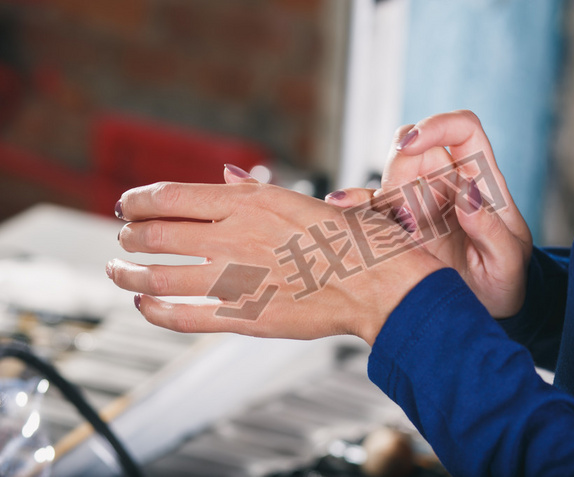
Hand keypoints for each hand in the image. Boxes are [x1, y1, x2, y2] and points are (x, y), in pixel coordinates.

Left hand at [107, 170, 443, 344]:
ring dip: (128, 274)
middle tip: (123, 238)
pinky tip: (143, 308)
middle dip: (130, 235)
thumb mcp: (307, 199)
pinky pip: (183, 317)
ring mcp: (237, 280)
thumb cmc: (356, 240)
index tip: (126, 204)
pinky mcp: (245, 318)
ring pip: (158, 278)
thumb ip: (257, 190)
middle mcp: (235, 237)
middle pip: (156, 234)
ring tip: (116, 272)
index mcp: (251, 202)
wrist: (384, 285)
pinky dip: (154, 312)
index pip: (171, 195)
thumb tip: (224, 175)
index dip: (138, 199)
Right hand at [325, 110, 531, 317]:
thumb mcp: (509, 260)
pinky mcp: (401, 229)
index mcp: (482, 181)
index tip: (412, 143)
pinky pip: (372, 209)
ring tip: (381, 222)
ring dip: (378, 191)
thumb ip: (490, 228)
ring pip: (390, 177)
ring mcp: (421, 206)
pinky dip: (353, 206)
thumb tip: (467, 192)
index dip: (437, 125)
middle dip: (401, 164)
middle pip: (416, 148)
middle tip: (403, 208)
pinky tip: (338, 208)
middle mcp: (448, 186)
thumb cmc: (507, 281)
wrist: (489, 312)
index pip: (462, 130)